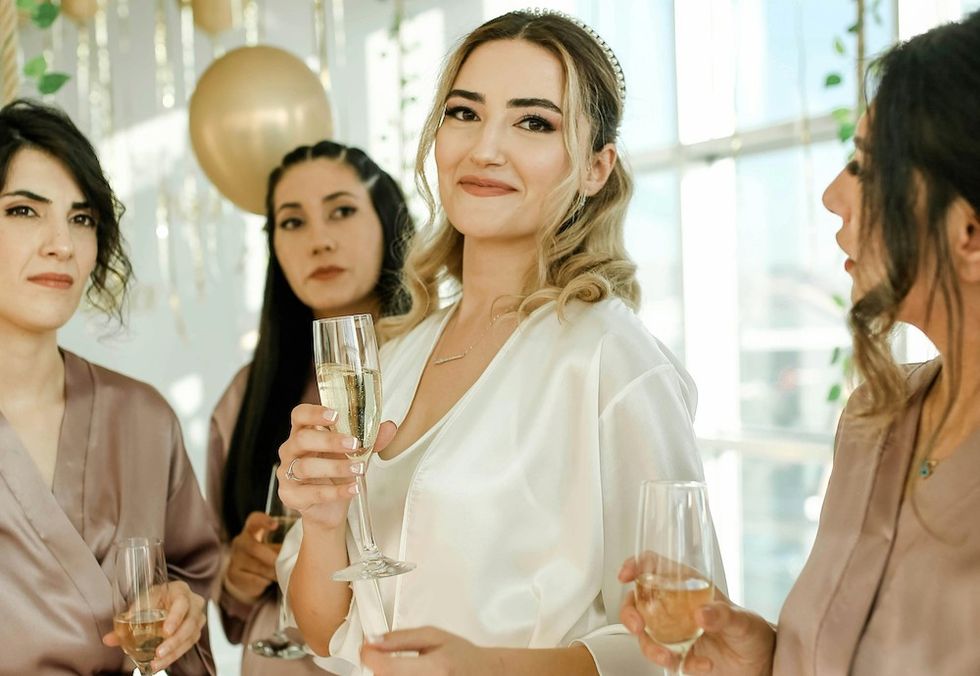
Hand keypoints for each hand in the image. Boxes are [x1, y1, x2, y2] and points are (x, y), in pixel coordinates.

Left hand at [103, 580, 206, 672]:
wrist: (167, 599)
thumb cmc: (157, 597)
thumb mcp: (143, 601)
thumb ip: (127, 619)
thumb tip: (110, 639)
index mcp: (181, 591)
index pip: (182, 603)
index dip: (175, 617)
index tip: (166, 631)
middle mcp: (193, 604)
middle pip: (190, 623)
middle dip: (175, 641)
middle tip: (159, 652)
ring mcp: (196, 618)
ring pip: (191, 637)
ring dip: (174, 652)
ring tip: (157, 663)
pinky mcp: (195, 632)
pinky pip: (188, 646)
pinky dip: (174, 656)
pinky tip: (161, 663)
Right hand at [224, 511, 278, 603]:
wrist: (245, 576)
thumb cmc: (266, 556)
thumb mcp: (273, 546)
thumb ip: (285, 544)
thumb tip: (304, 550)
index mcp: (251, 530)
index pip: (254, 520)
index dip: (264, 521)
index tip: (275, 525)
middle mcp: (240, 541)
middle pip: (253, 547)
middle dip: (270, 557)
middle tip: (280, 563)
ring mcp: (234, 558)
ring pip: (256, 567)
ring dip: (271, 573)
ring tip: (279, 574)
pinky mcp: (232, 574)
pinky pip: (253, 580)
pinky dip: (264, 582)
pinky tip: (267, 581)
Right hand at [277, 404, 396, 529]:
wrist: (328, 508)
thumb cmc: (335, 474)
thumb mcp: (354, 454)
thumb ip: (370, 440)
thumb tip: (389, 427)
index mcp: (303, 433)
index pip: (300, 415)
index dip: (314, 413)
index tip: (335, 415)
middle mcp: (291, 450)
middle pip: (302, 439)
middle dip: (329, 440)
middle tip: (354, 444)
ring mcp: (287, 474)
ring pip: (306, 467)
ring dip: (336, 467)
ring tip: (358, 469)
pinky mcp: (291, 495)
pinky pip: (312, 493)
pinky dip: (336, 491)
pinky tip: (353, 489)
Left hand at [360, 627, 498, 675]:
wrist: (484, 674)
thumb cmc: (462, 656)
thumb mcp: (434, 636)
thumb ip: (401, 637)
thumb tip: (373, 640)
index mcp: (435, 668)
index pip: (385, 667)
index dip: (369, 656)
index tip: (366, 649)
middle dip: (379, 668)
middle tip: (384, 659)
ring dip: (387, 675)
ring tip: (401, 668)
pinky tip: (406, 675)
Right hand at [618, 557, 774, 674]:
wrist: (761, 665)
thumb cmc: (753, 632)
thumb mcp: (743, 620)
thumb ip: (723, 614)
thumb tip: (701, 613)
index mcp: (687, 586)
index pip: (654, 566)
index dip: (636, 565)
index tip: (626, 575)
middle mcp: (675, 606)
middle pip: (638, 600)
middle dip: (629, 613)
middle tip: (638, 626)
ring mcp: (674, 630)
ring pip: (644, 633)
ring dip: (649, 646)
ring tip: (668, 656)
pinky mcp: (678, 653)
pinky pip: (664, 657)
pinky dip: (676, 663)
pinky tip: (700, 664)